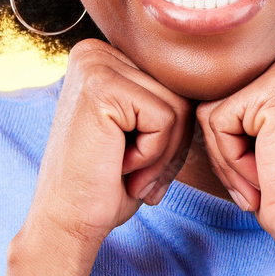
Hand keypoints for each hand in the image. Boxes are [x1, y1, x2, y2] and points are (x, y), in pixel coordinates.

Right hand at [20, 38, 195, 253]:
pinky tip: (119, 167)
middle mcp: (95, 51)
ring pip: (178, 105)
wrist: (66, 224)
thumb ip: (164, 99)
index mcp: (104, 56)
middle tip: (138, 176)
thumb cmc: (108, 182)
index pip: (174, 85)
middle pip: (179, 91)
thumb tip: (209, 77)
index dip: (172, 133)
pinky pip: (165, 118)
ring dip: (164, 153)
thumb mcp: (141, 130)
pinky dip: (152, 155)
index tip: (142, 164)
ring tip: (128, 172)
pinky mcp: (101, 88)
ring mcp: (95, 65)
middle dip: (172, 144)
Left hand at [194, 49, 274, 275]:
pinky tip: (266, 173)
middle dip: (225, 150)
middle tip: (261, 179)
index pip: (227, 98)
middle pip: (216, 101)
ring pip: (211, 112)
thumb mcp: (262, 139)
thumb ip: (238, 109)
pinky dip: (232, 160)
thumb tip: (192, 91)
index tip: (264, 170)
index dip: (232, 143)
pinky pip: (218, 123)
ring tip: (264, 176)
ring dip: (226, 158)